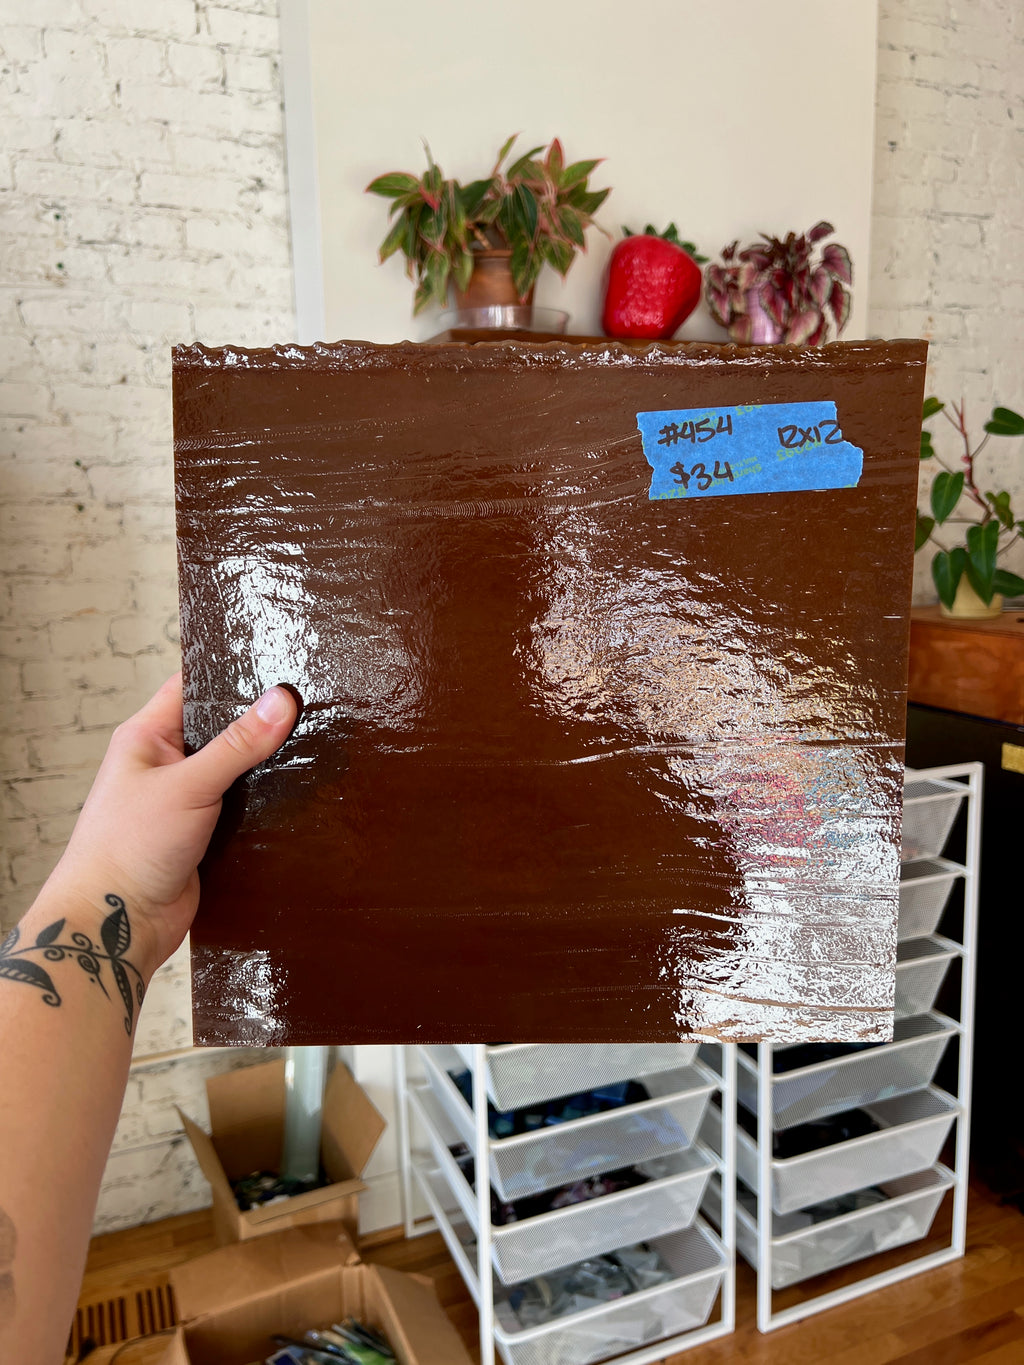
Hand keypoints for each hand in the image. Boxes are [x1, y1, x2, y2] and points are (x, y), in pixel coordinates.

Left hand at [45, 674, 296, 977]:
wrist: (117, 924)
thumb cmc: (128, 847)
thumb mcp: (188, 786)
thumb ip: (237, 745)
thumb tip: (281, 701)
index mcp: (148, 737)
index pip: (192, 687)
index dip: (230, 673)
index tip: (277, 662)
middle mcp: (166, 764)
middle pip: (220, 729)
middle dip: (258, 721)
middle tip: (306, 704)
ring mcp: (185, 800)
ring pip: (235, 771)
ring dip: (264, 767)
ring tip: (311, 744)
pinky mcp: (204, 834)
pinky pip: (241, 808)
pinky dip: (264, 804)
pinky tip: (296, 795)